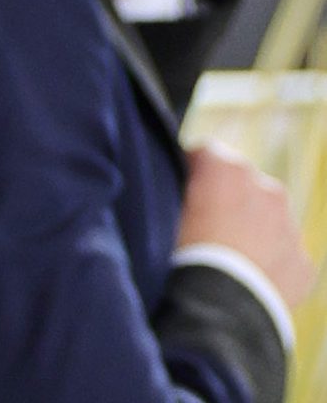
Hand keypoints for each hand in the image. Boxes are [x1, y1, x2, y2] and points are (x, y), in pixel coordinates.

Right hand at [181, 141, 316, 304]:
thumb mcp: (161, 211)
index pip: (204, 153)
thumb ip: (173, 187)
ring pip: (266, 219)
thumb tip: (172, 185)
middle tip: (200, 229)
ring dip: (249, 229)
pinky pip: (283, 254)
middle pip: (241, 184)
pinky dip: (267, 262)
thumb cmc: (179, 256)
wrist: (219, 311)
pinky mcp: (304, 263)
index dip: (188, 173)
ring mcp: (291, 227)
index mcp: (228, 169)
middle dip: (225, 199)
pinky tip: (243, 279)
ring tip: (223, 259)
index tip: (176, 195)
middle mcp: (267, 189)